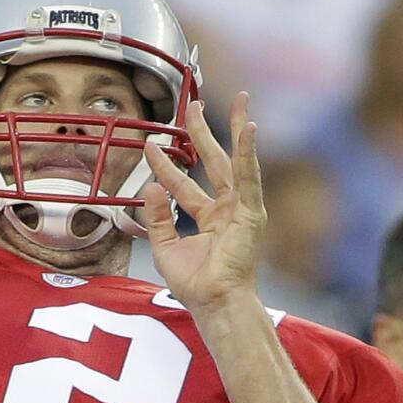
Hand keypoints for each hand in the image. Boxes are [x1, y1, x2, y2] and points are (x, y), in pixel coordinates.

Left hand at [142, 93, 265, 313]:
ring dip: (237, 130)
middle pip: (213, 162)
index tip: (150, 144)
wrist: (214, 302)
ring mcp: (241, 209)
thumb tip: (149, 186)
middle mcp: (227, 209)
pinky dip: (249, 152)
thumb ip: (156, 216)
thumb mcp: (165, 246)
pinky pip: (250, 177)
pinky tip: (249, 128)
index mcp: (208, 218)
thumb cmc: (195, 284)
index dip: (165, 165)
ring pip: (235, 162)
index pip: (183, 184)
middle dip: (203, 133)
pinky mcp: (252, 213)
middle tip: (193, 105)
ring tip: (240, 100)